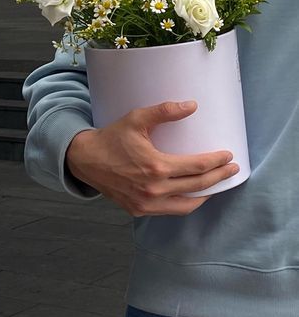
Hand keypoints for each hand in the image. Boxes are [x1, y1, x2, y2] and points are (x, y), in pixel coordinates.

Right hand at [66, 101, 238, 215]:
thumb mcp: (137, 119)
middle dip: (219, 178)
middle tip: (231, 169)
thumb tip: (192, 106)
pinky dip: (184, 203)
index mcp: (156, 167)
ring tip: (216, 185)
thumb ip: (165, 111)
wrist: (85, 160)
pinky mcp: (138, 210)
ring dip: (205, 195)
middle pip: (198, 187)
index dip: (217, 162)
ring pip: (186, 205)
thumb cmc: (112, 138)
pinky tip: (191, 194)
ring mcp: (146, 204)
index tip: (228, 156)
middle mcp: (154, 190)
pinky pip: (169, 211)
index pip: (197, 167)